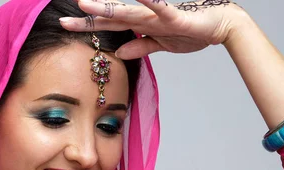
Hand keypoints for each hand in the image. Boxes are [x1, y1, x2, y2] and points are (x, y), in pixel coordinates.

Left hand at [60, 0, 246, 58]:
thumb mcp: (160, 45)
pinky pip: (159, 9)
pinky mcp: (174, 18)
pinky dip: (147, 1)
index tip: (66, 26)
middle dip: (87, 19)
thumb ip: (139, 47)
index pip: (108, 25)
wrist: (220, 25)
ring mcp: (158, 16)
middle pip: (110, 18)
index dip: (87, 26)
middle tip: (63, 20)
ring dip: (106, 7)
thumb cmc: (191, 32)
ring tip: (85, 3)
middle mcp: (145, 18)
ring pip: (127, 11)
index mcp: (141, 26)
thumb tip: (118, 51)